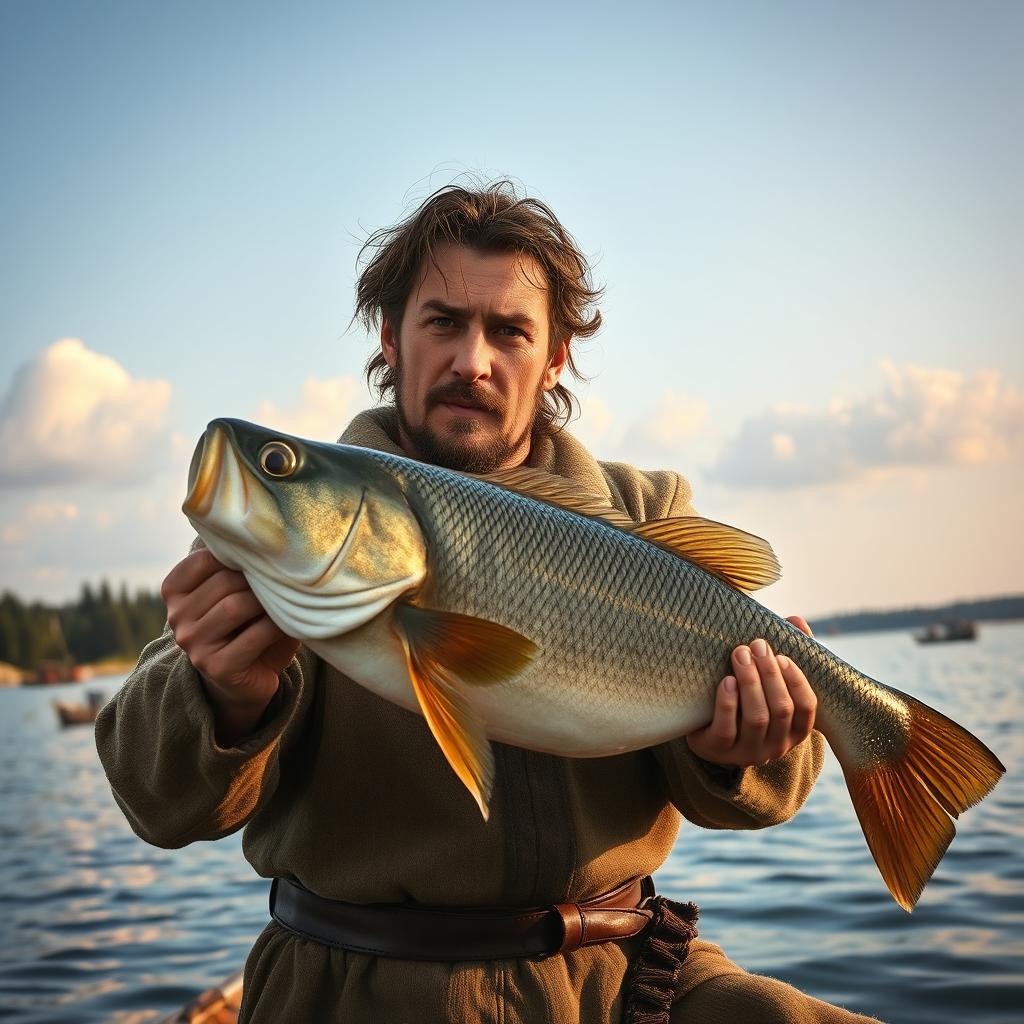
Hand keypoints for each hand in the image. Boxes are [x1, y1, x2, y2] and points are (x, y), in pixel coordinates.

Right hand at [161, 548, 299, 741]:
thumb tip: (271, 543)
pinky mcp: (216, 666)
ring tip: (285, 601)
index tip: (264, 556)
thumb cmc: (248, 624)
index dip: (239, 554)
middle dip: (259, 579)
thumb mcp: (239, 591)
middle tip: (283, 580)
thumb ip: (243, 567)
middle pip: (224, 581)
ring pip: (235, 607)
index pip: (204, 558)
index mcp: (175, 591)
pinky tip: (288, 625)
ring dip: (268, 602)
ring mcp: (193, 643)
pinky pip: (254, 636)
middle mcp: (176, 617)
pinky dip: (277, 626)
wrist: (249, 677)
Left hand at [685, 615, 816, 767]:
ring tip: (739, 653)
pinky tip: (726, 680)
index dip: (797, 681)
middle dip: (770, 674)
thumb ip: (784, 654)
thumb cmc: (745, 701)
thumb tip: (797, 620)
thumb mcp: (767, 683)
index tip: (782, 656)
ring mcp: (748, 752)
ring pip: (757, 718)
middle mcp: (776, 746)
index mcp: (794, 730)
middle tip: (756, 645)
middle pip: (780, 710)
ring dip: (750, 682)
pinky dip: (728, 703)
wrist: (706, 734)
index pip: (806, 708)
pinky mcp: (719, 751)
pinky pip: (726, 729)